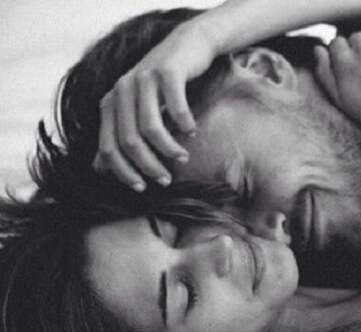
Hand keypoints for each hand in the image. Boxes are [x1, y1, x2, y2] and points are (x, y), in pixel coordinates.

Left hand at [95, 18, 218, 190]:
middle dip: (148, 166)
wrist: (187, 46)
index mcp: (110, 103)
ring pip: (150, 127)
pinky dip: (184, 123)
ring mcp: (143, 78)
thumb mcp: (136, 110)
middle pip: (129, 141)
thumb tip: (99, 170)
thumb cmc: (163, 84)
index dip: (124, 172)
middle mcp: (121, 90)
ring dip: (168, 149)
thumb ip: (117, 135)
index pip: (108, 148)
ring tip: (182, 158)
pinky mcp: (167, 71)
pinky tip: (193, 132)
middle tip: (166, 179)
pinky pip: (175, 106)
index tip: (143, 188)